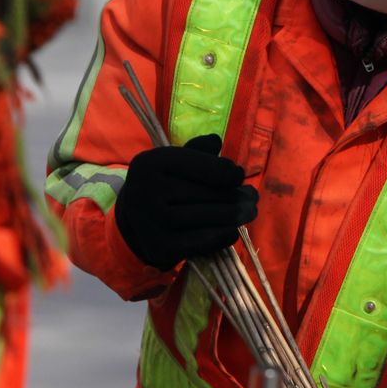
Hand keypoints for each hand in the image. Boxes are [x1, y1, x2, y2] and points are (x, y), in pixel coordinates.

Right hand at [115, 134, 258, 270]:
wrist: (133, 224)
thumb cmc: (163, 187)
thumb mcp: (172, 163)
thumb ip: (196, 152)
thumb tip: (215, 141)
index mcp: (151, 162)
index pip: (203, 166)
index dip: (228, 172)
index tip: (238, 176)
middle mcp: (148, 190)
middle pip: (209, 193)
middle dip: (236, 196)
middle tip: (253, 198)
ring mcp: (153, 221)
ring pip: (210, 217)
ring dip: (236, 216)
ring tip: (250, 212)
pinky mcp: (161, 246)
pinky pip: (204, 241)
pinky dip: (223, 236)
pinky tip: (233, 231)